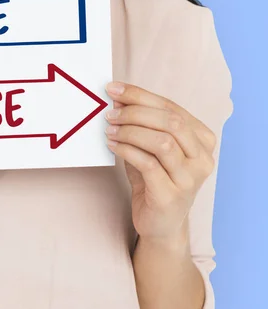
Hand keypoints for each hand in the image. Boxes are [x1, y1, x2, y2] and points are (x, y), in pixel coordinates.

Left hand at [104, 82, 215, 242]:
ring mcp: (190, 178)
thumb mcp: (149, 146)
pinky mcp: (172, 195)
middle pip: (170, 121)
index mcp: (202, 139)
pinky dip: (127, 150)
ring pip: (162, 141)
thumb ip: (141, 123)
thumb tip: (118, 97)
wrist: (160, 223)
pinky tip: (112, 145)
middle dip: (135, 112)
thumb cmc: (154, 179)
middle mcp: (203, 158)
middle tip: (110, 113)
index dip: (140, 95)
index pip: (171, 107)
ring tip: (109, 130)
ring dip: (130, 131)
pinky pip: (148, 164)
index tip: (113, 89)